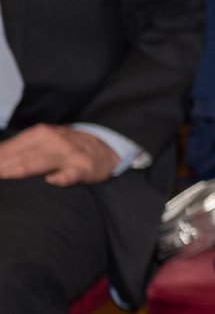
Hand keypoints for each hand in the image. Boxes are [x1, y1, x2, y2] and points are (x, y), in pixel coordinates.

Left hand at [0, 124, 118, 186]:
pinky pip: (71, 174)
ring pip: (43, 162)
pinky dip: (62, 177)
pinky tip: (52, 180)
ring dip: (22, 168)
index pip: (14, 145)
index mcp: (42, 133)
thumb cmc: (67, 145)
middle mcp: (55, 142)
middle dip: (4, 164)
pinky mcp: (83, 170)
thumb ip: (21, 145)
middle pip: (24, 155)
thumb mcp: (45, 138)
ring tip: (4, 174)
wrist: (105, 147)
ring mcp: (69, 156)